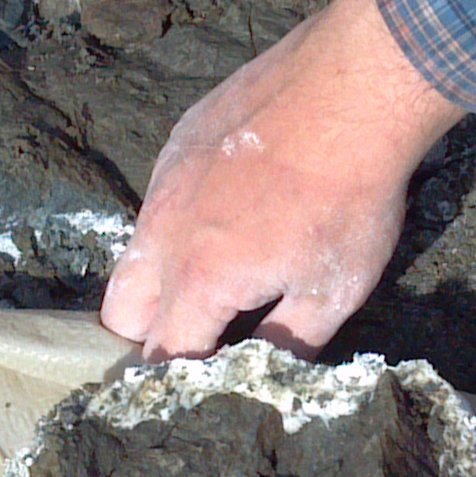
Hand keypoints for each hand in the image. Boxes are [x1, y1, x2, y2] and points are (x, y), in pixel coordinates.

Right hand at [98, 0, 469, 358]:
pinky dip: (180, 221)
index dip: (183, 382)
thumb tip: (267, 373)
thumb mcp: (333, 289)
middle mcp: (163, 233)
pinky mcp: (177, 141)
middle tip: (202, 338)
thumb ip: (288, 343)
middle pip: (123, 313)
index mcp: (198, 280)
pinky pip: (158, 198)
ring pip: (136, 251)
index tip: (205, 387)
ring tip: (217, 275)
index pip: (165, 356)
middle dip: (152, 335)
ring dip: (163, 277)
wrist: (353, 89)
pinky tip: (232, 209)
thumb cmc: (348, 196)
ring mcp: (164, 182)